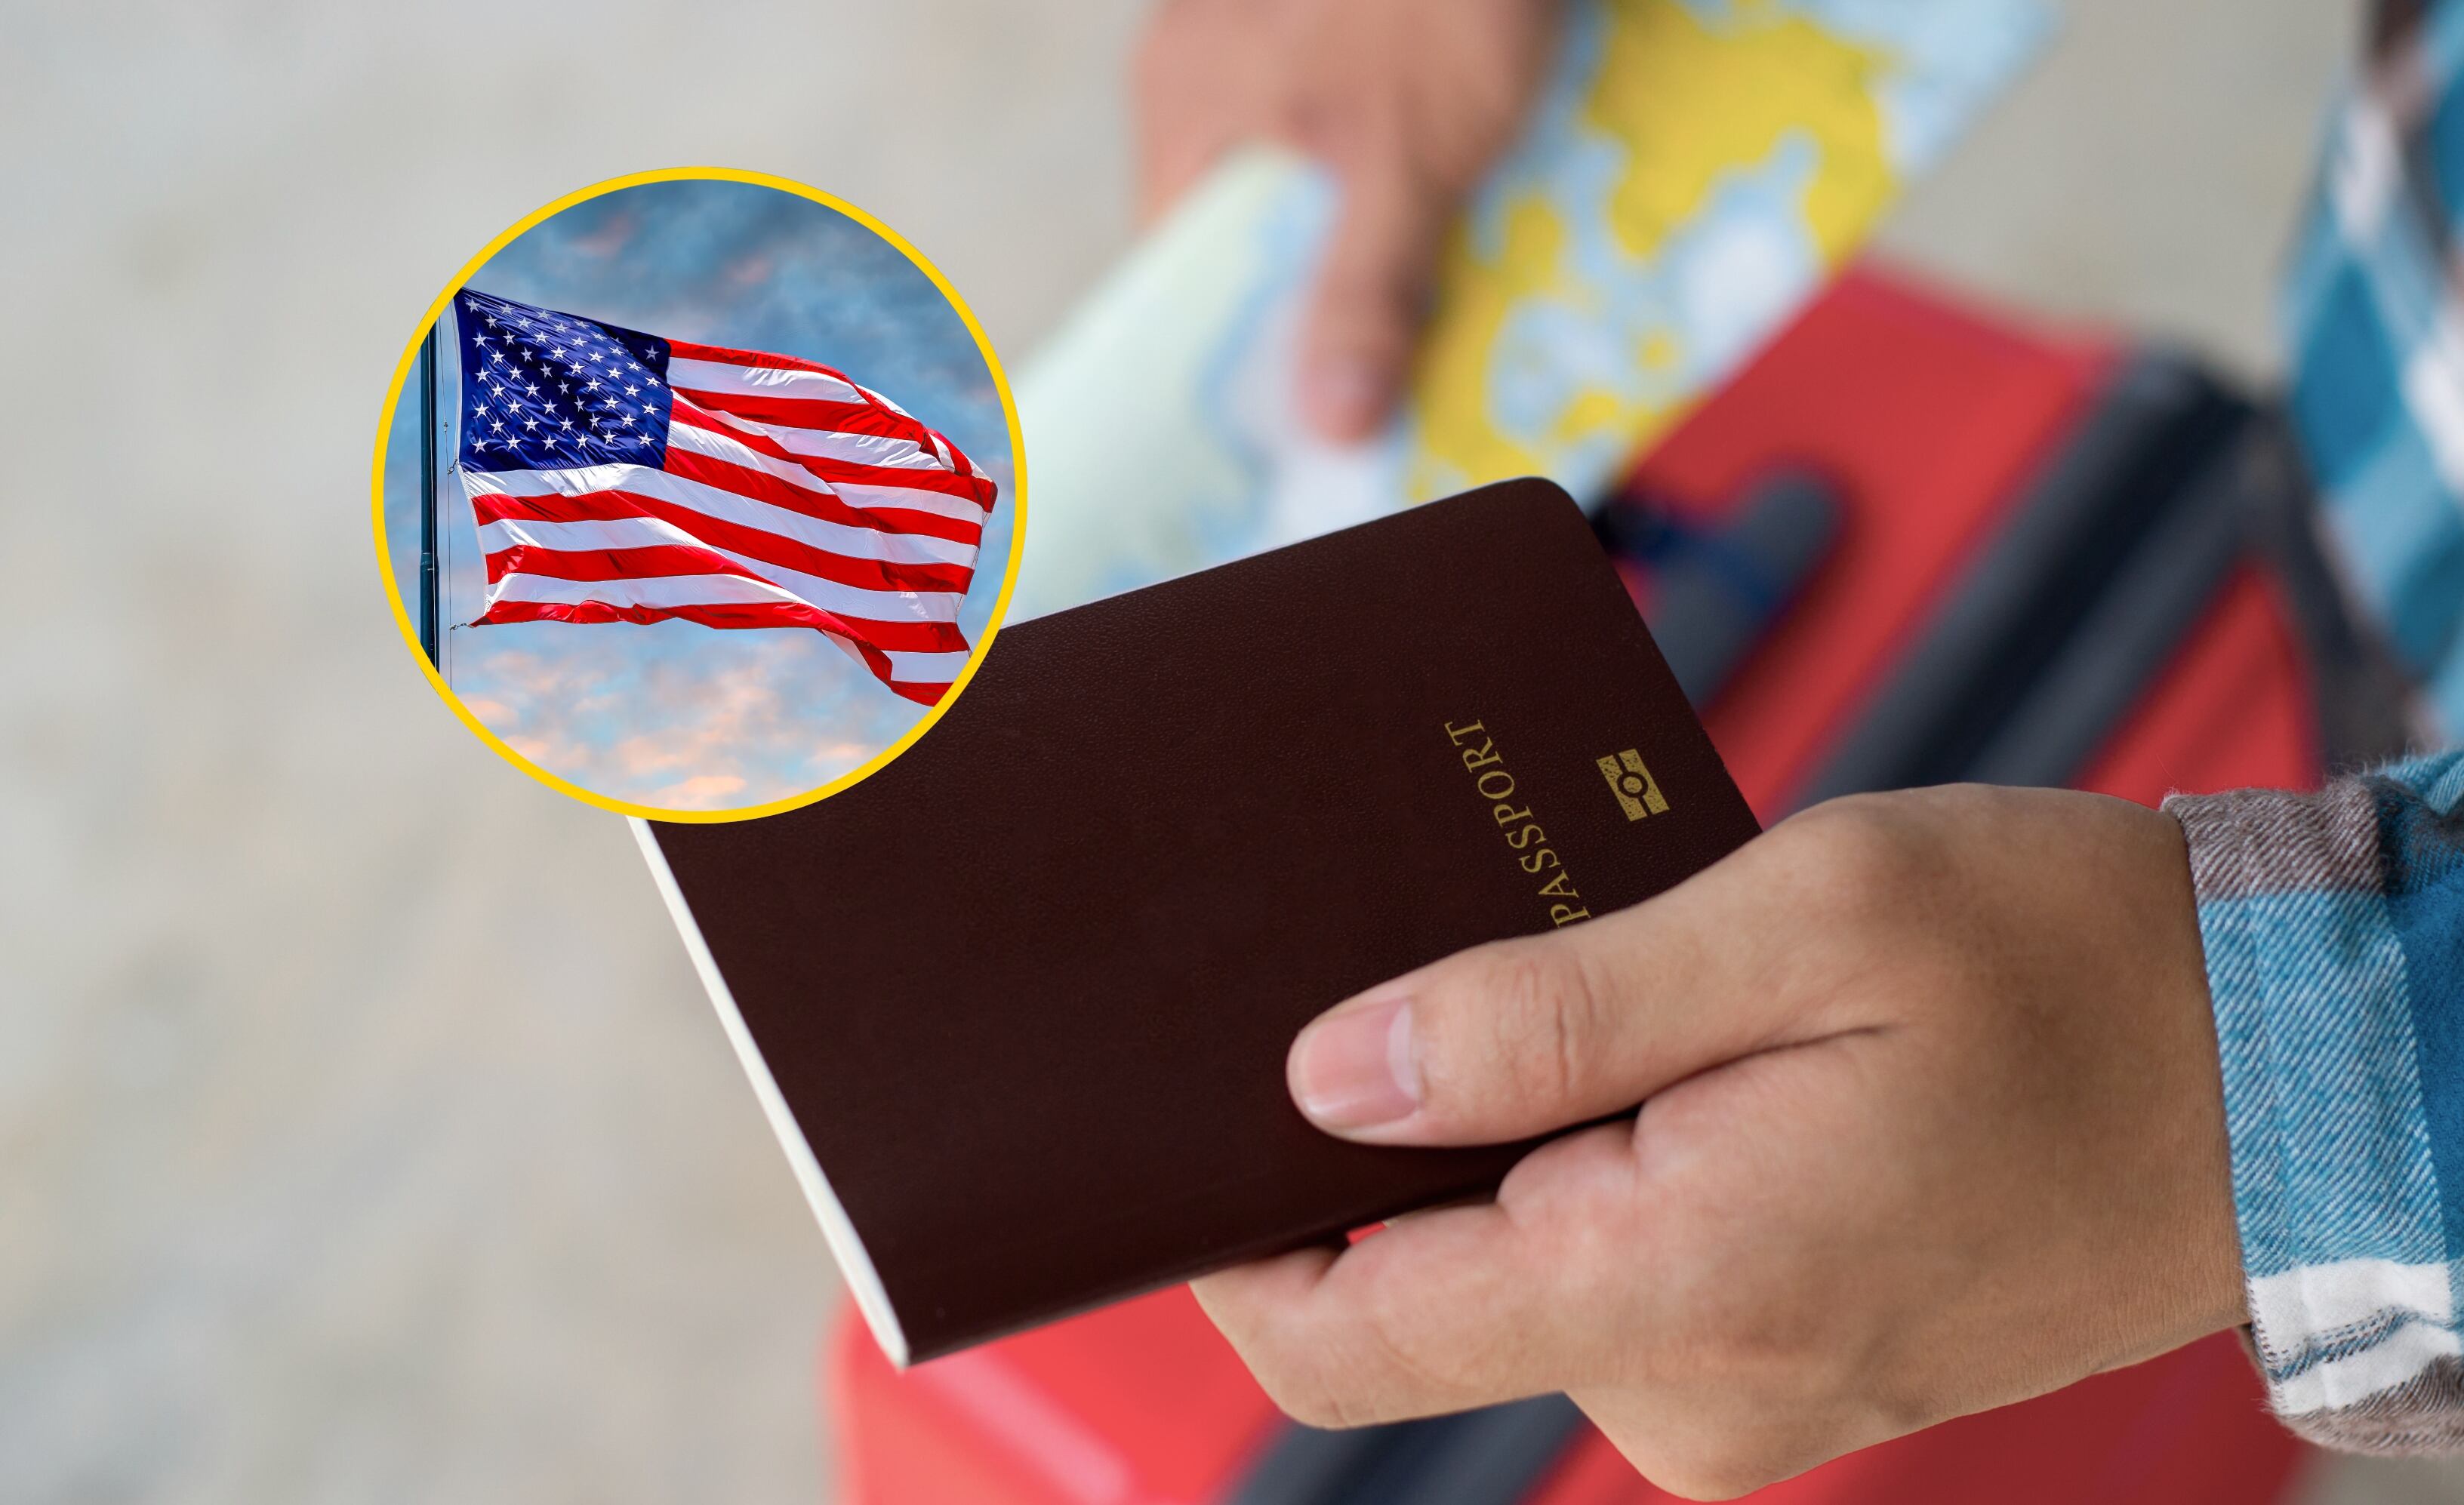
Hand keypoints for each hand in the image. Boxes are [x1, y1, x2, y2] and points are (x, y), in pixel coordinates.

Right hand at [1133, 0, 1562, 439]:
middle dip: (1317, 304)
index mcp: (1185, 104)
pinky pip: (1357, 126)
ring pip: (1309, 178)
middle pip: (1248, 229)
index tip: (1289, 430)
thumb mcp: (1409, 158)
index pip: (1178, 273)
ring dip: (1373, 238)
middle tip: (1389, 386)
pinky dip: (1410, 171)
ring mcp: (1272, 31)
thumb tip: (1328, 428)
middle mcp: (1208, 63)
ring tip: (1442, 302)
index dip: (1232, 357)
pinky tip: (1475, 201)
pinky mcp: (1344, 22)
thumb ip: (1363, 288)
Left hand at [1192, 785, 2245, 1498]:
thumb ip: (1541, 1011)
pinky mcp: (1774, 1360)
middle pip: (1413, 1294)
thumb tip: (1324, 1080)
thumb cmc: (2073, 963)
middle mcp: (1693, 1391)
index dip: (1224, 1232)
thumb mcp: (1803, 918)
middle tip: (1414, 962)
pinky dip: (1587, 1161)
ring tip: (1586, 982)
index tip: (1181, 1112)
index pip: (1341, 1334)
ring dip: (1501, 1135)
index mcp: (1683, 1290)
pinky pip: (1607, 1269)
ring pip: (1510, 1272)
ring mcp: (1738, 1394)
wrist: (2288, 1070)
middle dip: (1377, 1142)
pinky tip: (1652, 1046)